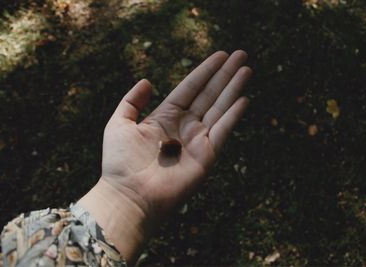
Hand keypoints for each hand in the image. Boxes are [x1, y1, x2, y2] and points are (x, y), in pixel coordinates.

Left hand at [78, 50, 251, 263]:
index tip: (220, 55)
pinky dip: (234, 115)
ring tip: (247, 69)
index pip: (190, 88)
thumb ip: (132, 101)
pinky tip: (244, 98)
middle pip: (209, 94)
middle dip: (225, 74)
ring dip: (233, 88)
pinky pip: (223, 130)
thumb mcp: (118, 123)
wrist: (129, 195)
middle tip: (241, 54)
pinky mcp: (207, 155)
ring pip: (220, 108)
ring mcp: (197, 140)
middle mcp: (184, 126)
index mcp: (165, 116)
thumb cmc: (120, 162)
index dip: (205, 71)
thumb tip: (148, 81)